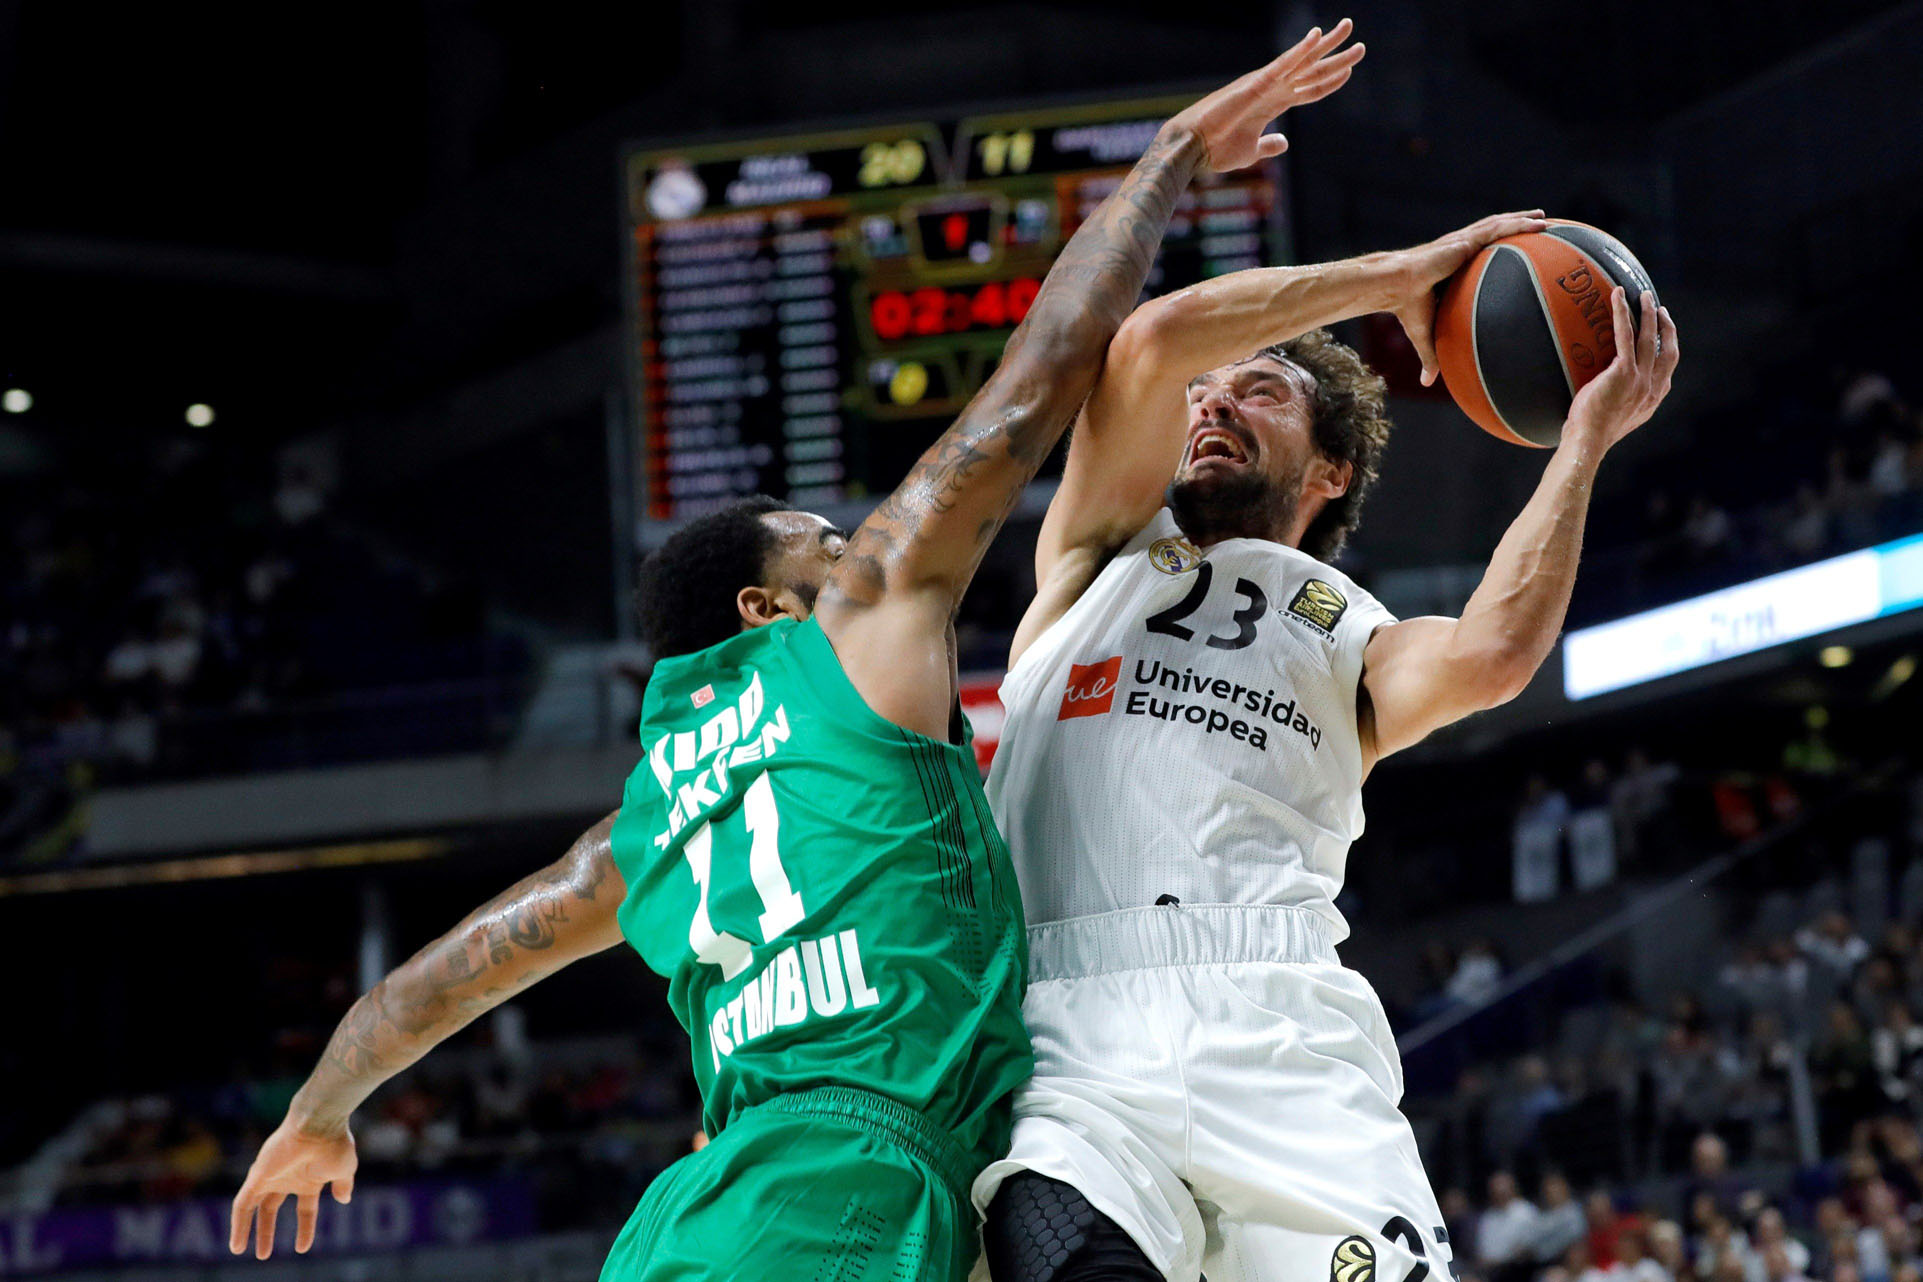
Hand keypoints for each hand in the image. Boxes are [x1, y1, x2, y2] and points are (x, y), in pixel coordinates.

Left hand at [229, 1116, 357, 1258]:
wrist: (318, 1124)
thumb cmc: (334, 1144)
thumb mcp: (344, 1169)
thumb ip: (343, 1185)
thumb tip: (344, 1199)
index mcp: (309, 1180)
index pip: (305, 1210)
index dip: (305, 1228)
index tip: (302, 1248)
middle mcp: (287, 1179)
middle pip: (271, 1209)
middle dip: (266, 1232)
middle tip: (263, 1255)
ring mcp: (271, 1177)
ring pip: (252, 1207)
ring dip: (247, 1230)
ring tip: (238, 1250)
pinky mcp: (257, 1175)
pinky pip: (242, 1203)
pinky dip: (238, 1223)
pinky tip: (237, 1240)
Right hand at [1167, 19, 1364, 173]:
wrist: (1193, 147)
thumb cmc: (1217, 149)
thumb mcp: (1252, 151)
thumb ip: (1269, 145)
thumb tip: (1284, 143)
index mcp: (1273, 103)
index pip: (1310, 89)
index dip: (1330, 80)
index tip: (1349, 70)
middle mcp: (1272, 88)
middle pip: (1312, 69)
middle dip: (1336, 55)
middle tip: (1360, 43)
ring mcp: (1265, 83)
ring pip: (1303, 61)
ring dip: (1327, 46)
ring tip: (1349, 28)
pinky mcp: (1255, 84)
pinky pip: (1282, 64)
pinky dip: (1299, 51)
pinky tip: (1316, 37)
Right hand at [1389, 210, 1548, 384]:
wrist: (1396, 286)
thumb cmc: (1406, 307)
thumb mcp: (1425, 334)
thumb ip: (1432, 355)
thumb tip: (1427, 383)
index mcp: (1454, 266)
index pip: (1481, 253)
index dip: (1499, 248)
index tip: (1517, 250)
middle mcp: (1461, 250)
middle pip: (1495, 233)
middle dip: (1516, 227)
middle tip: (1541, 225)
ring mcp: (1464, 241)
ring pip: (1499, 226)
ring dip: (1522, 220)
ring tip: (1545, 218)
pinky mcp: (1465, 239)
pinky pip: (1498, 229)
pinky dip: (1519, 223)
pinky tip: (1539, 221)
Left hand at [1565, 289, 1678, 449]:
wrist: (1587, 441)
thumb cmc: (1592, 431)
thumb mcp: (1617, 414)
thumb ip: (1623, 397)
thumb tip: (1609, 383)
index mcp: (1653, 398)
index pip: (1668, 366)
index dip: (1669, 344)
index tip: (1664, 330)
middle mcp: (1652, 388)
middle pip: (1666, 348)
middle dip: (1664, 325)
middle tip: (1657, 307)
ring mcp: (1641, 380)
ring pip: (1650, 338)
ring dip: (1648, 313)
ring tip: (1644, 296)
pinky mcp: (1624, 373)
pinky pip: (1625, 336)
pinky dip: (1622, 314)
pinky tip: (1618, 297)